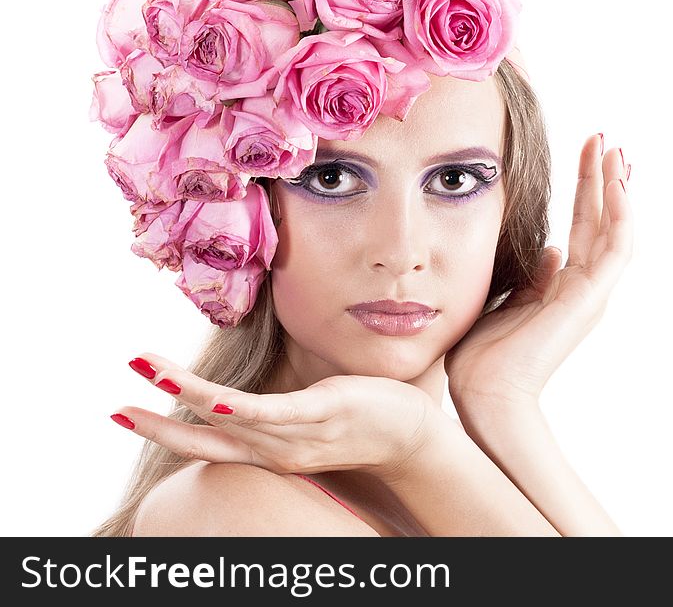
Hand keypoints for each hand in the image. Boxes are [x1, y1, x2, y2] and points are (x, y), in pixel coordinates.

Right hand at [113, 353, 437, 481]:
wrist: (411, 435)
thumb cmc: (358, 422)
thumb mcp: (308, 420)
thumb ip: (276, 413)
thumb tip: (247, 395)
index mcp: (269, 451)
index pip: (208, 446)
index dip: (166, 431)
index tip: (123, 413)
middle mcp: (276, 451)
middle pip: (208, 439)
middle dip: (160, 423)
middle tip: (116, 407)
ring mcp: (297, 435)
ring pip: (231, 418)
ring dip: (186, 394)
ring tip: (147, 368)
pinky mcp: (322, 413)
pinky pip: (276, 414)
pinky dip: (241, 410)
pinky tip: (214, 400)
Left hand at [445, 133, 632, 406]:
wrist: (485, 392)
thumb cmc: (484, 355)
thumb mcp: (507, 299)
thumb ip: (531, 275)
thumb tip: (550, 250)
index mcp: (562, 287)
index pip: (582, 228)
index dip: (585, 191)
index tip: (583, 154)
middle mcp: (582, 288)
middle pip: (600, 221)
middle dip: (600, 178)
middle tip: (602, 138)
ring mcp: (590, 293)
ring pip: (616, 229)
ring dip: (615, 188)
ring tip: (612, 149)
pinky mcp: (591, 297)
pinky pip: (616, 246)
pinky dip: (620, 212)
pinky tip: (616, 181)